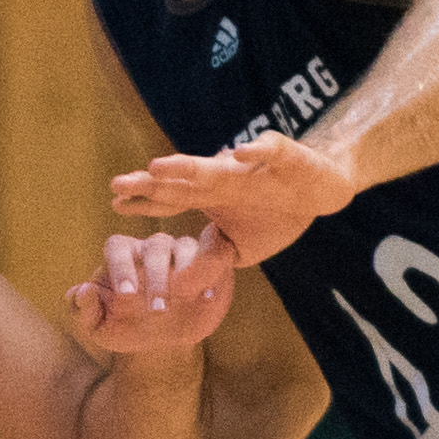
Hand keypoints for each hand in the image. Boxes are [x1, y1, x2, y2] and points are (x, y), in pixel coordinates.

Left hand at [66, 228, 236, 359]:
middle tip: (157, 311)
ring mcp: (184, 252)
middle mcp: (153, 247)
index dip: (120, 267)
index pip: (117, 247)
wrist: (162, 341)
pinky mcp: (210, 263)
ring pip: (188, 245)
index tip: (126, 295)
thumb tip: (82, 291)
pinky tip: (208, 296)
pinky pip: (217, 253)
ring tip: (186, 298)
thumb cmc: (126, 327)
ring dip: (187, 270)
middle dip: (156, 279)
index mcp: (122, 254)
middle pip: (155, 246)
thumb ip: (83, 310)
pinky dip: (215, 267)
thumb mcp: (99, 327)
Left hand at [111, 134, 355, 266]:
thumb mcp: (241, 250)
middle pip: (181, 181)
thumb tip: (179, 286)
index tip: (114, 203)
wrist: (324, 189)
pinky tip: (240, 153)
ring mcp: (250, 167)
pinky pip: (269, 151)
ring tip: (157, 167)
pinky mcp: (283, 156)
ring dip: (186, 167)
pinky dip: (256, 152)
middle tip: (117, 184)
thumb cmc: (276, 215)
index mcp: (213, 195)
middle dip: (150, 182)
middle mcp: (224, 177)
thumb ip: (210, 261)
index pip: (172, 199)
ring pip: (215, 165)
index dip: (145, 202)